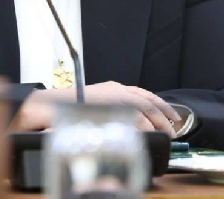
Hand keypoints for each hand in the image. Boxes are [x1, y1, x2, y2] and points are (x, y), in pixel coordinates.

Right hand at [10, 81, 180, 135]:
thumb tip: (130, 125)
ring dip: (157, 123)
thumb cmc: (69, 109)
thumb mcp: (95, 105)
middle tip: (174, 130)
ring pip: (144, 109)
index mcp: (113, 88)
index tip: (173, 116)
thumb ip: (111, 110)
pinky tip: (148, 136)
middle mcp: (116, 90)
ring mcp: (112, 97)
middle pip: (148, 101)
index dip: (161, 105)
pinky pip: (132, 119)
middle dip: (164, 116)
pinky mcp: (109, 107)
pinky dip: (143, 128)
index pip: (144, 94)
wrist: (49, 106)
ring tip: (165, 135)